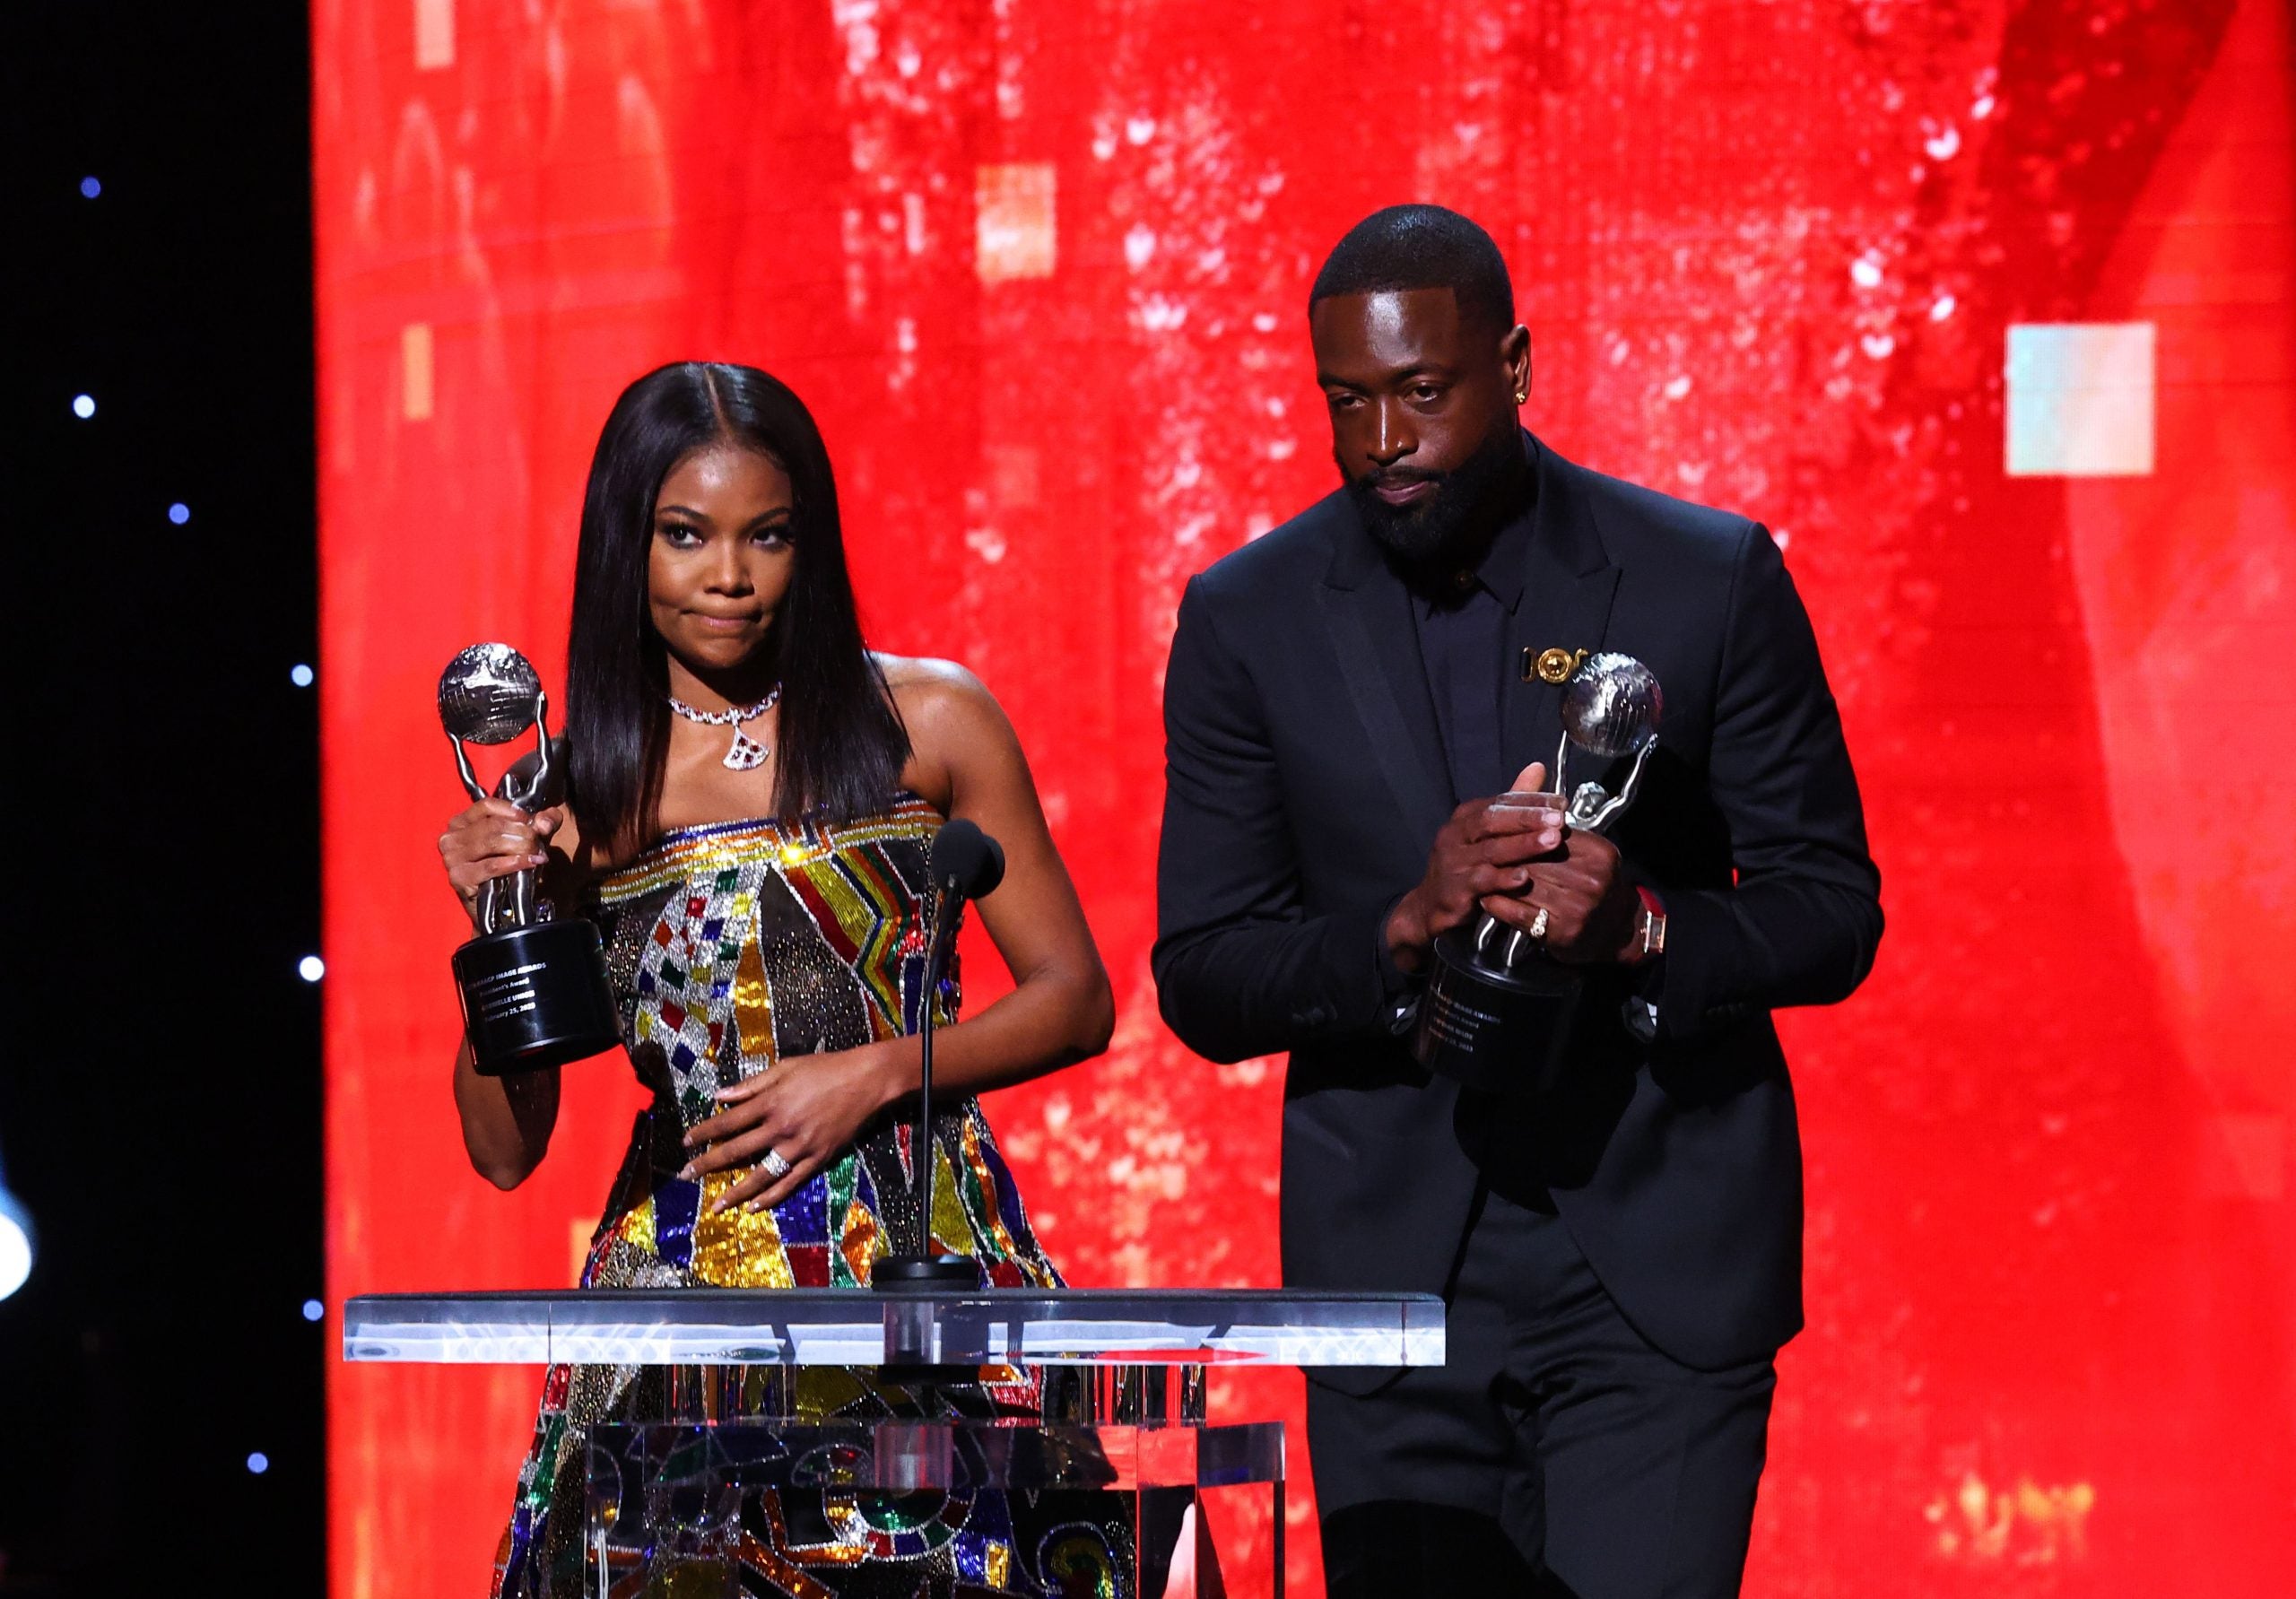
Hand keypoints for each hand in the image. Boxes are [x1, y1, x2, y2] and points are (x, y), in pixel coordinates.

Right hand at [438, 799, 555, 911]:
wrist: (499, 908)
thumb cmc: (509, 867)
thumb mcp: (528, 838)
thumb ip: (544, 822)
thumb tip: (544, 822)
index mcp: (461, 822)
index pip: (486, 805)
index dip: (513, 811)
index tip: (531, 821)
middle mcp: (451, 837)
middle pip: (493, 825)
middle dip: (522, 832)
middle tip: (538, 842)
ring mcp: (451, 858)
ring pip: (492, 842)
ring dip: (521, 847)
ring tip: (536, 854)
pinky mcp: (459, 877)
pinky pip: (492, 865)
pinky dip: (515, 863)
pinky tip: (530, 863)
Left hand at [679, 1043, 909, 1213]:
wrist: (866, 1081)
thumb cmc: (824, 1069)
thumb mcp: (785, 1068)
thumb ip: (752, 1084)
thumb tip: (720, 1096)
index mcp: (770, 1102)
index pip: (727, 1121)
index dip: (704, 1132)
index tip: (686, 1143)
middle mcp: (780, 1127)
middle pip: (737, 1150)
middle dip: (708, 1164)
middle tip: (686, 1176)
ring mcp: (799, 1146)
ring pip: (761, 1174)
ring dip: (736, 1191)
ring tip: (716, 1205)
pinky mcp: (817, 1158)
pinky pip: (790, 1182)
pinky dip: (771, 1196)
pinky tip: (753, 1207)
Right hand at [1385, 762, 1567, 972]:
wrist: (1430, 906)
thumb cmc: (1466, 866)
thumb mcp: (1486, 834)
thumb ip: (1513, 803)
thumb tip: (1538, 767)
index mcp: (1464, 818)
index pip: (1499, 802)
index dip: (1530, 801)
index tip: (1562, 803)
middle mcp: (1454, 835)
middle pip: (1491, 821)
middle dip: (1527, 819)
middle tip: (1559, 819)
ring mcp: (1452, 863)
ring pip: (1490, 850)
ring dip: (1523, 846)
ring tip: (1552, 841)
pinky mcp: (1454, 891)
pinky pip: (1481, 882)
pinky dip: (1503, 879)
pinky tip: (1524, 878)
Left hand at [1487, 825, 1640, 964]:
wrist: (1619, 932)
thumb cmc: (1596, 887)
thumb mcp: (1592, 855)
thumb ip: (1565, 836)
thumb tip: (1529, 811)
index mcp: (1598, 853)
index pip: (1550, 835)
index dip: (1522, 832)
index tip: (1496, 828)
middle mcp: (1592, 879)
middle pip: (1536, 859)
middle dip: (1506, 854)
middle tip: (1477, 849)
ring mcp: (1579, 906)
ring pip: (1526, 885)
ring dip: (1497, 879)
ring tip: (1475, 873)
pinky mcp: (1564, 931)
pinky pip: (1522, 914)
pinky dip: (1500, 906)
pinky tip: (1485, 899)